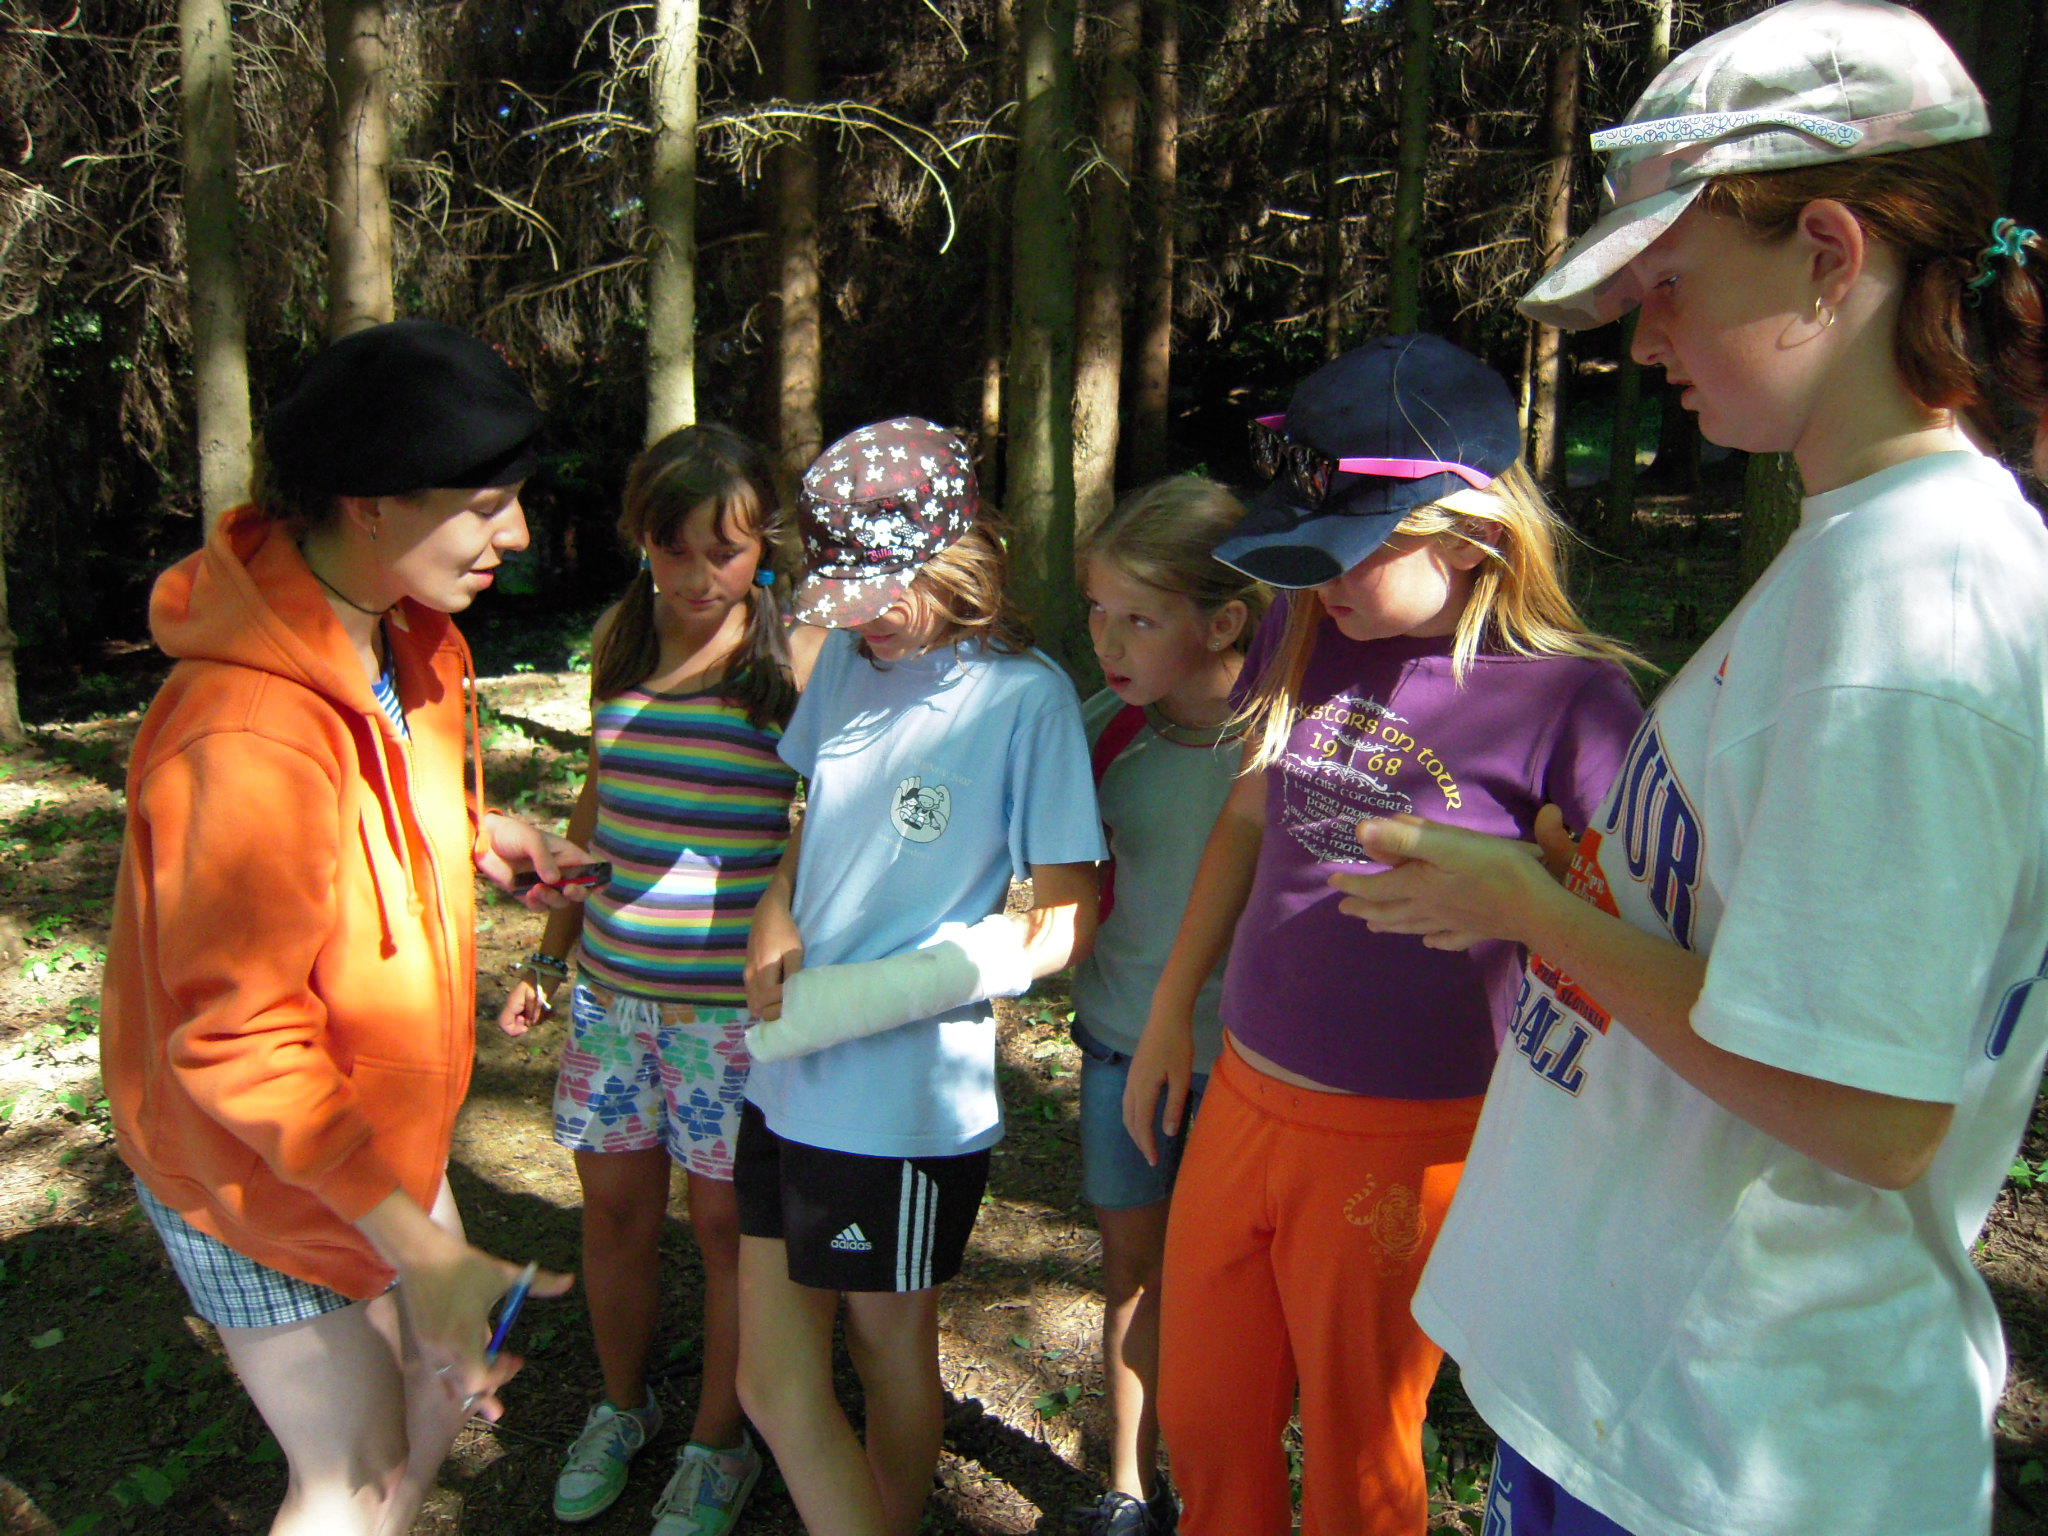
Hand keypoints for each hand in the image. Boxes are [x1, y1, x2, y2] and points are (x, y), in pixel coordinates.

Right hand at [401, 1240, 573, 1419]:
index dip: (500, 1376)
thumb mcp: (503, 1274)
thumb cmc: (463, 1266)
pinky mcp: (422, 1344)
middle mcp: (443, 1349)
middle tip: (510, 1368)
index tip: (516, 1358)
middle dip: (490, 1387)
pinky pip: (439, 1374)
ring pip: (449, 1385)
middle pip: (465, 1390)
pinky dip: (455, 1377)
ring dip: (471, 1385)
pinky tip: (469, 1367)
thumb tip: (570, 1281)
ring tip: (491, 1384)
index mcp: (463, 1337)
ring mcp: (430, 1349)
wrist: (420, 1255)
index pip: (478, 1379)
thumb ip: (539, 1283)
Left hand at [474, 814, 594, 910]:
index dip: (600, 879)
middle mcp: (561, 872)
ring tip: (536, 889)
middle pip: (580, 891)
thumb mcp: (531, 840)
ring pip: (560, 902)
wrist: (483, 843)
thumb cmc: (513, 834)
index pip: (592, 869)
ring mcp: (546, 885)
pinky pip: (540, 907)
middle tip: (569, 890)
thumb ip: (544, 859)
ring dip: (552, 899)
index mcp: (568, 855)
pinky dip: (537, 903)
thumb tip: (555, 881)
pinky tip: (528, 894)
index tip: (597, 886)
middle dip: (578, 893)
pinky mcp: (529, 895)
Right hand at [498, 977, 554, 1036]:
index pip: (503, 1024)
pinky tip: (552, 1012)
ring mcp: (523, 1004)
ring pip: (527, 1020)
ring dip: (539, 1019)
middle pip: (516, 1024)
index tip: (526, 1028)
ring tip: (550, 1012)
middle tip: (541, 1016)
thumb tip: (529, 1024)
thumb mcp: (539, 997)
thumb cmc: (543, 979)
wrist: (549, 967)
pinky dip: (543, 1015)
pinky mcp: (531, 1003)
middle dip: (530, 1024)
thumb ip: (532, 1013)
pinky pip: (535, 1015)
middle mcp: (515, 1005)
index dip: (513, 1030)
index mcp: (512, 1003)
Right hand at [743, 906, 803, 1021]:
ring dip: (767, 1010)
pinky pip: (752, 996)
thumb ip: (793, 975)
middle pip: (758, 1008)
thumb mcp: (794, 951)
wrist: (767, 913)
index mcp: (762, 972)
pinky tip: (775, 1003)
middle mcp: (750, 977)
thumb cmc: (784, 931)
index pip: (768, 1002)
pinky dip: (762, 1004)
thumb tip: (796, 997)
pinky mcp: (747, 973)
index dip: (782, 1007)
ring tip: (785, 1010)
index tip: (797, 1004)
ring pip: (753, 1004)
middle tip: (792, 1013)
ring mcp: (746, 976)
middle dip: (774, 1014)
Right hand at [1122, 1009, 1192, 1167]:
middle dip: (1139, 1142)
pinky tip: (1141, 1118)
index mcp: (1144, 1088)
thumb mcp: (1181, 1077)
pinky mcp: (1134, 1072)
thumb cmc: (1178, 1045)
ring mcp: (1130, 1078)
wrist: (1166, 1017)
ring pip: (1126, 1111)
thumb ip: (1174, 1105)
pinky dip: (1132, 1116)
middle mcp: (1132, 1086)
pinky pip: (1127, 1101)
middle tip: (1151, 1158)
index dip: (1147, 1145)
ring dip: (1134, 1130)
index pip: (1142, 1125)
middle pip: (1130, 1121)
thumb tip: (1169, 1132)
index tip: (1154, 1162)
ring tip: (1145, 1143)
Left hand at [1328, 811, 1571, 951]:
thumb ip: (1404, 838)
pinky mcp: (1476, 931)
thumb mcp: (1447, 844)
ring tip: (1373, 928)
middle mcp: (1430, 907)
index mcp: (1419, 885)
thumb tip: (1360, 833)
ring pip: (1412, 925)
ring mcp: (1453, 923)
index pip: (1377, 886)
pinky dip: (1434, 940)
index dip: (1353, 884)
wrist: (1537, 908)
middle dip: (1364, 908)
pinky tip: (1429, 942)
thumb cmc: (1494, 868)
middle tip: (1344, 910)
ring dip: (1390, 925)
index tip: (1332, 882)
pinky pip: (1448, 939)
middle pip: (1390, 910)